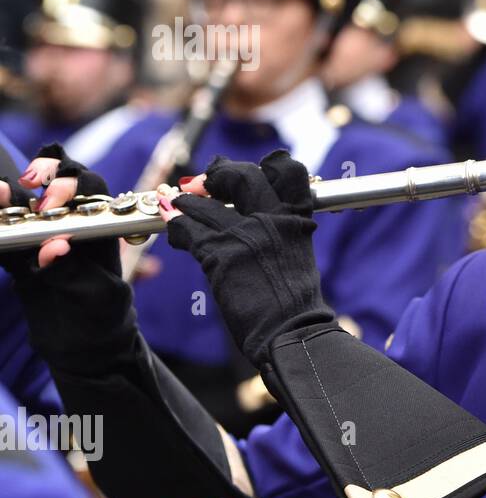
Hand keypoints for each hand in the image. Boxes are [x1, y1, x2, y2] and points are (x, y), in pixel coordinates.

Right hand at [0, 144, 137, 373]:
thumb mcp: (98, 295)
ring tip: (1, 193)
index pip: (91, 190)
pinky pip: (2, 238)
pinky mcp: (18, 261)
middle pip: (55, 187)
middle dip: (45, 178)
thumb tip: (53, 246)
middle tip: (34, 192)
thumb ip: (74, 271)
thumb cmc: (104, 317)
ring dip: (7, 197)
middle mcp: (71, 229)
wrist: (84, 348)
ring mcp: (41, 241)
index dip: (73, 184)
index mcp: (100, 231)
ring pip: (21, 208)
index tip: (54, 200)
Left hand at [164, 150, 335, 366]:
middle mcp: (272, 219)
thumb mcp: (297, 255)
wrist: (292, 332)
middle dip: (218, 175)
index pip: (287, 170)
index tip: (247, 175)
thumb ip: (280, 231)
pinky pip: (186, 229)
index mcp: (297, 219)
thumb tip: (256, 219)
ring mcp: (244, 235)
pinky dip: (176, 228)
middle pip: (241, 174)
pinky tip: (177, 234)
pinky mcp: (219, 256)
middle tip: (204, 184)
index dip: (266, 165)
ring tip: (178, 208)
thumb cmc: (295, 303)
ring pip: (202, 202)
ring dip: (185, 204)